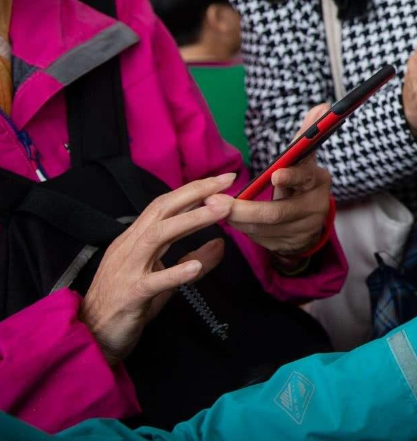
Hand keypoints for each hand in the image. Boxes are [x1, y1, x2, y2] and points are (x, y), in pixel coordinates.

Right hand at [79, 174, 235, 366]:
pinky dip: (174, 273)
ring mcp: (127, 270)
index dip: (193, 190)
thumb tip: (221, 243)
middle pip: (162, 211)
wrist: (91, 336)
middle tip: (226, 182)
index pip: (164, 205)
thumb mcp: (164, 279)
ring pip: (158, 237)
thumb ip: (191, 260)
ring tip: (220, 212)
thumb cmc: (128, 305)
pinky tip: (195, 267)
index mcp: (135, 239)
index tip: (223, 180)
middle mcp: (129, 247)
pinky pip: (152, 282)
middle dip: (195, 193)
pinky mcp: (129, 296)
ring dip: (191, 221)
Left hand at [210, 106, 334, 261]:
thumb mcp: (302, 161)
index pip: (305, 177)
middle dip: (246, 209)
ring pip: (265, 229)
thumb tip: (321, 106)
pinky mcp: (291, 245)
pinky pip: (262, 240)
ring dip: (238, 220)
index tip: (275, 174)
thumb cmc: (300, 183)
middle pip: (279, 212)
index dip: (290, 177)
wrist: (311, 221)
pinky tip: (231, 221)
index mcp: (317, 180)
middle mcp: (315, 206)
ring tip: (216, 210)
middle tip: (216, 202)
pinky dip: (244, 231)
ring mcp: (304, 229)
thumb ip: (305, 136)